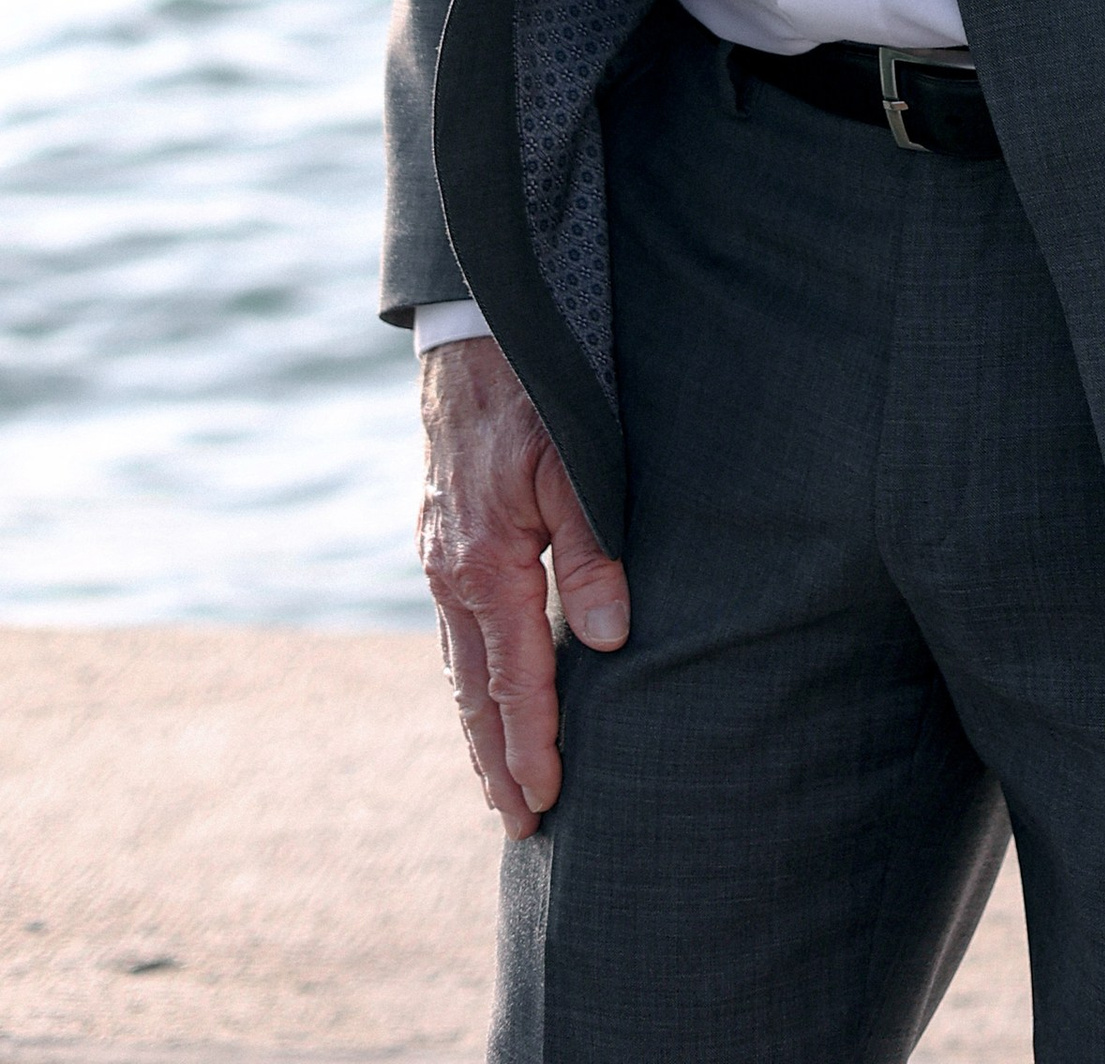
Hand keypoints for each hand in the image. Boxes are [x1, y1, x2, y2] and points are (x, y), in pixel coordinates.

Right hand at [417, 337, 627, 838]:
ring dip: (480, 729)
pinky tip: (484, 695)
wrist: (473, 332)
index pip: (515, 679)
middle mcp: (450, 574)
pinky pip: (453, 630)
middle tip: (518, 829)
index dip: (534, 744)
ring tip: (500, 785)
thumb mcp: (575, 462)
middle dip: (497, 761)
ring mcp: (438, 559)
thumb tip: (609, 639)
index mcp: (485, 564)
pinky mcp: (439, 541)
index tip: (548, 804)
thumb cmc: (537, 389)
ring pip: (459, 666)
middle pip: (475, 691)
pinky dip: (469, 678)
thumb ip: (592, 551)